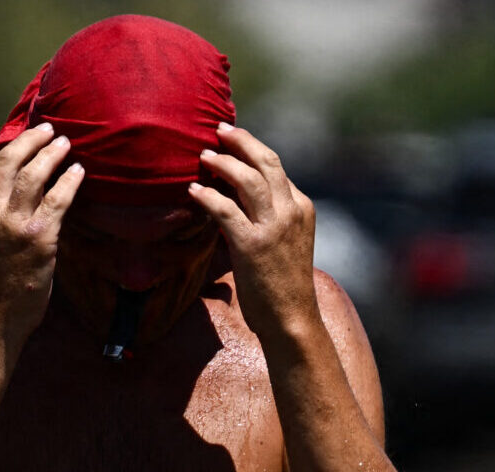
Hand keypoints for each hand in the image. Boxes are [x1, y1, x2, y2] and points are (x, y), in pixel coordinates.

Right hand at [0, 123, 84, 347]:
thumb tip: (19, 182)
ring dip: (53, 153)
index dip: (16, 148)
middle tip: (50, 130)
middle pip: (10, 160)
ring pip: (34, 174)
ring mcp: (14, 224)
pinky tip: (79, 171)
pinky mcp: (39, 237)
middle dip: (33, 140)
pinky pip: (59, 198)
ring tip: (65, 144)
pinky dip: (70, 180)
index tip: (32, 139)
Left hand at [190, 124, 321, 343]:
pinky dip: (208, 197)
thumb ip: (269, 217)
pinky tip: (193, 191)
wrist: (292, 319)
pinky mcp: (252, 245)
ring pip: (247, 179)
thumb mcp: (285, 241)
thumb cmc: (284, 285)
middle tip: (220, 130)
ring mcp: (273, 227)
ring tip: (204, 155)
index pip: (276, 167)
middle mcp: (291, 210)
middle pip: (266, 161)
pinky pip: (225, 210)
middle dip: (241, 141)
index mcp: (301, 207)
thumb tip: (236, 201)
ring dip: (223, 163)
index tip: (233, 141)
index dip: (252, 150)